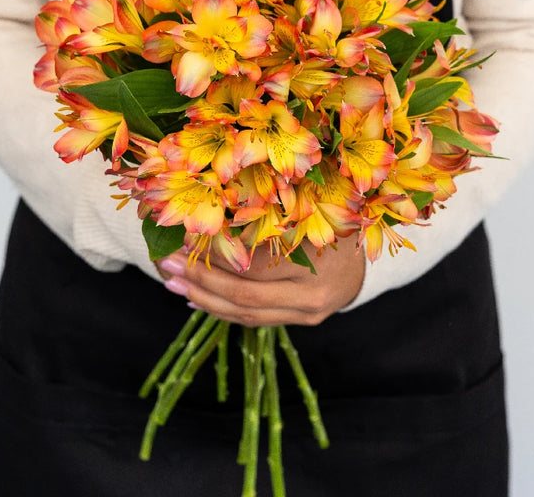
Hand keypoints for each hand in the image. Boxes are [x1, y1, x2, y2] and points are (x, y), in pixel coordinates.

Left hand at [157, 234, 364, 326]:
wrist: (369, 252)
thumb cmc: (335, 220)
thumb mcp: (305, 212)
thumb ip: (266, 219)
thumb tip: (209, 217)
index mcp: (314, 264)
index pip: (252, 268)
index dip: (214, 256)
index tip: (183, 240)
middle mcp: (312, 298)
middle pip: (244, 297)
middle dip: (200, 281)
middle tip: (165, 266)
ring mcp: (308, 315)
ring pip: (246, 315)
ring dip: (205, 299)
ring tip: (173, 284)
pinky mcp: (302, 321)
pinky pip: (255, 320)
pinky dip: (223, 309)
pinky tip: (197, 299)